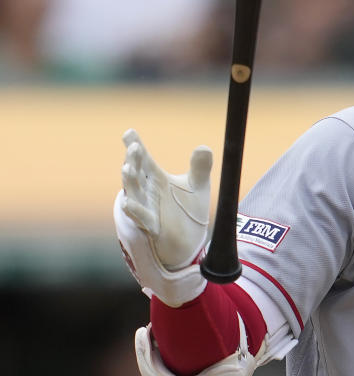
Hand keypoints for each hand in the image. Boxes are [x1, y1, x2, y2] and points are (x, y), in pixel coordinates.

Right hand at [115, 130, 211, 304]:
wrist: (189, 243)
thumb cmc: (187, 213)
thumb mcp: (198, 187)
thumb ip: (200, 168)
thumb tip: (204, 147)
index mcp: (155, 179)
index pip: (143, 160)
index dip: (135, 146)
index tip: (129, 132)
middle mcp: (146, 192)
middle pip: (136, 173)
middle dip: (133, 161)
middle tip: (135, 148)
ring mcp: (146, 210)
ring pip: (133, 194)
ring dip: (129, 182)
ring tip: (127, 168)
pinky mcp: (151, 228)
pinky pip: (141, 219)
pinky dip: (135, 211)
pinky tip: (128, 203)